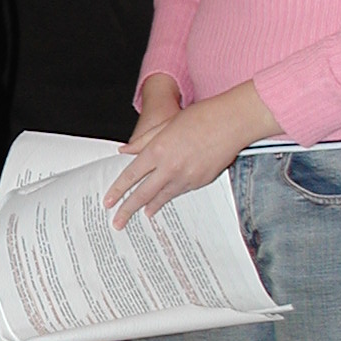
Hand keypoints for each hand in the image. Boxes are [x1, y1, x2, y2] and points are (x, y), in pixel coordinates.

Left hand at [104, 79, 278, 227]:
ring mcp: (186, 177)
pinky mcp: (201, 182)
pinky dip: (170, 196)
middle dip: (127, 210)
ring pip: (162, 197)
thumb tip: (124, 151)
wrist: (232, 123)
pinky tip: (165, 200)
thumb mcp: (165, 125)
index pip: (131, 176)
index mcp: (158, 151)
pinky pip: (180, 192)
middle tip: (117, 223)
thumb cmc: (200, 118)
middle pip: (142, 194)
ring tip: (143, 214)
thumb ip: (143, 141)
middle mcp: (170, 167)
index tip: (108, 202)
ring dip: (150, 206)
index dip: (117, 191)